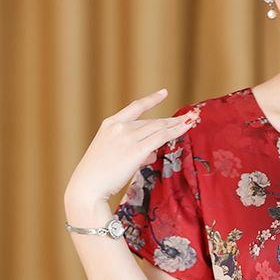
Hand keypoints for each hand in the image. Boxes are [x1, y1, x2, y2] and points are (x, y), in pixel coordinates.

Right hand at [65, 88, 200, 204]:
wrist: (88, 186)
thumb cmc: (99, 174)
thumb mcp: (113, 153)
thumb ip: (134, 149)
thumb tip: (151, 152)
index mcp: (110, 124)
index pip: (135, 107)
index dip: (151, 100)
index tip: (163, 93)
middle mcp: (120, 127)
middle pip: (152, 121)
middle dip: (172, 120)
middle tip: (189, 116)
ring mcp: (128, 137)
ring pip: (159, 128)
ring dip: (177, 125)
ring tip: (192, 121)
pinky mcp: (136, 150)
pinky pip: (161, 137)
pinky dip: (176, 132)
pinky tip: (186, 128)